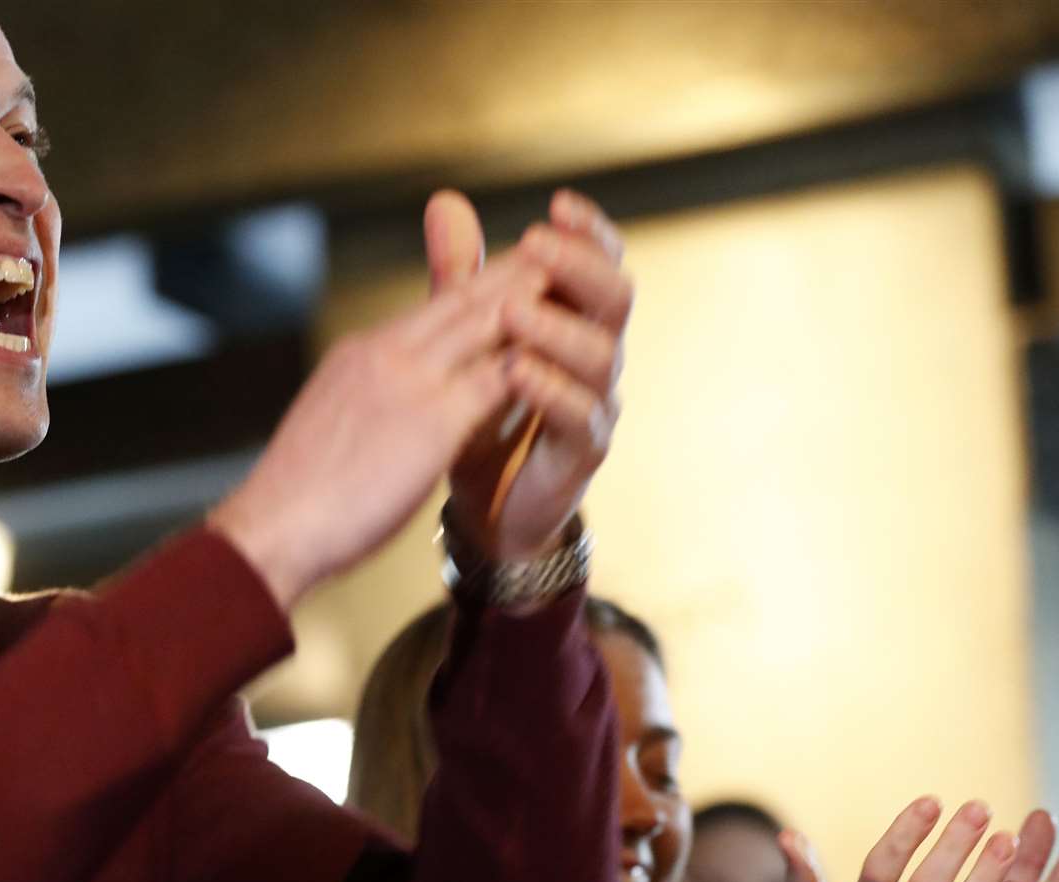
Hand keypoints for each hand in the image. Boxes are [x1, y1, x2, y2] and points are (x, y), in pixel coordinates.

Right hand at [209, 250, 547, 608]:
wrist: (269, 529)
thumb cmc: (294, 496)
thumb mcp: (331, 424)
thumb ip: (364, 400)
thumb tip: (376, 405)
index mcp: (360, 355)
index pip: (432, 310)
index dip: (477, 288)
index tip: (511, 273)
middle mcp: (384, 353)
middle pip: (462, 301)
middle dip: (513, 274)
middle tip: (558, 251)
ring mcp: (408, 383)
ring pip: (483, 325)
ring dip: (531, 301)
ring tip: (573, 282)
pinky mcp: (431, 421)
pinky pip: (496, 380)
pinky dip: (530, 360)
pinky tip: (562, 354)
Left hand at [427, 189, 633, 559]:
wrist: (482, 504)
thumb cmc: (480, 412)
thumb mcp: (464, 338)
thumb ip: (460, 276)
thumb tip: (444, 200)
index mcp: (575, 319)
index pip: (599, 263)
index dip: (589, 233)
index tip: (558, 205)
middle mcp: (597, 355)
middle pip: (615, 297)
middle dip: (578, 267)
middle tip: (536, 244)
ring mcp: (596, 404)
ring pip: (601, 355)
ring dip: (557, 327)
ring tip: (512, 311)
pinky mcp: (582, 452)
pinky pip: (580, 416)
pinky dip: (550, 390)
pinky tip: (515, 371)